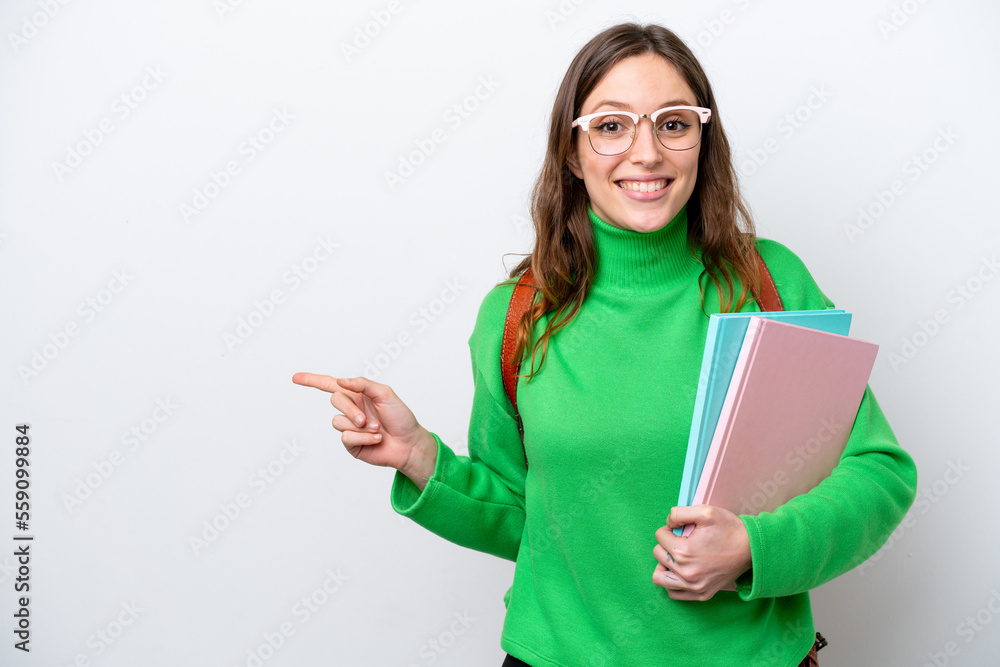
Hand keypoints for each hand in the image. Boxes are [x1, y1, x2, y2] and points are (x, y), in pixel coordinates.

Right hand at [291, 373, 437, 487]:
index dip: (312, 381)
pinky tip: (376, 439)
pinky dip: (363, 438)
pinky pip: (346, 437)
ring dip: (359, 426)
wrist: (409, 443)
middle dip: (349, 409)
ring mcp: (350, 427)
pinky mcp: (351, 444)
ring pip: (337, 421)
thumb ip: (363, 384)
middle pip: (335, 400)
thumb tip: (341, 381)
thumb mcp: (385, 394)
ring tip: (377, 430)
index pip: (331, 385)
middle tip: (365, 419)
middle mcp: (352, 409)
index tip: (295, 378)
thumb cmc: (401, 417)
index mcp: (358, 394)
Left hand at [651, 505, 751, 600]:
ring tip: (676, 557)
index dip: (669, 528)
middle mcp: (686, 573)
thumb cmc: (729, 529)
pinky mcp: (702, 594)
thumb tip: (668, 523)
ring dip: (664, 564)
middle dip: (666, 544)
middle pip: (658, 555)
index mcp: (684, 552)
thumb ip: (679, 513)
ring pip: (660, 578)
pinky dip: (672, 582)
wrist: (752, 549)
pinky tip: (680, 570)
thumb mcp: (705, 512)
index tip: (681, 529)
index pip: (660, 537)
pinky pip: (673, 593)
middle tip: (681, 540)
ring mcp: (694, 587)